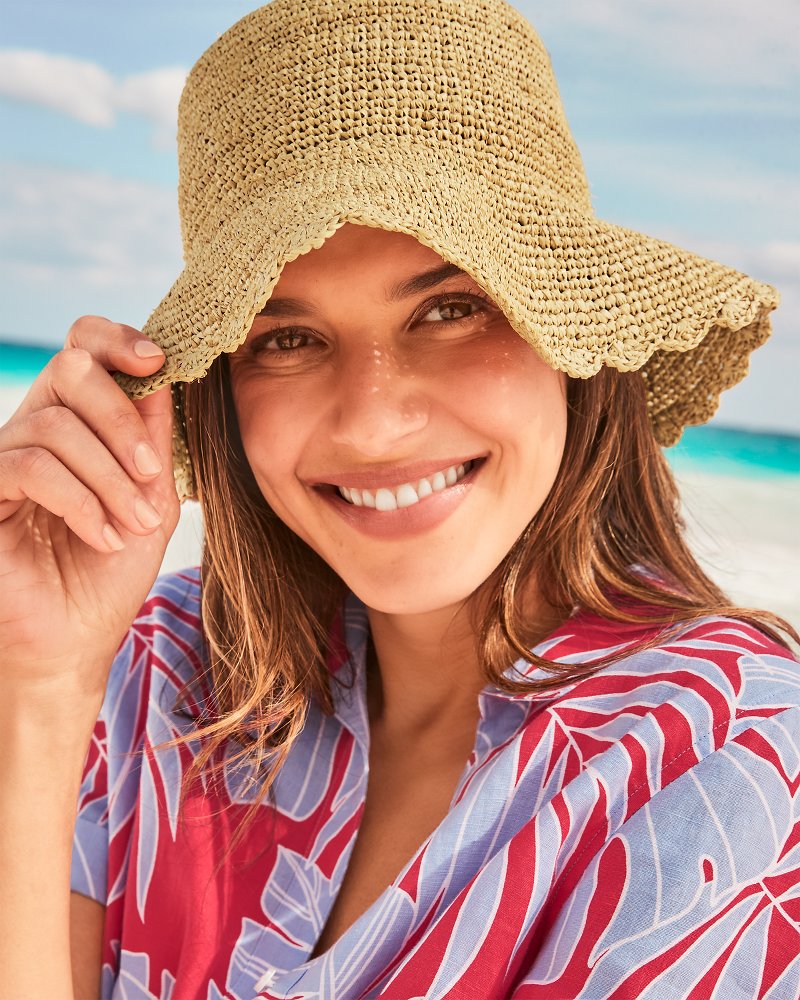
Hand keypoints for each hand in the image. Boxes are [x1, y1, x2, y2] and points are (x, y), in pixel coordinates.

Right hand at [0, 316, 180, 710]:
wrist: (77, 638)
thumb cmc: (113, 570)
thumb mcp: (153, 499)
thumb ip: (156, 439)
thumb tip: (162, 374)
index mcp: (77, 422)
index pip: (82, 347)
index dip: (117, 340)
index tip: (159, 361)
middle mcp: (34, 430)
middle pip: (71, 370)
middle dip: (124, 420)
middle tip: (154, 475)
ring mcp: (3, 458)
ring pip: (57, 426)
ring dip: (111, 478)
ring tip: (135, 525)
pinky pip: (31, 467)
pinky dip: (81, 501)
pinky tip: (104, 536)